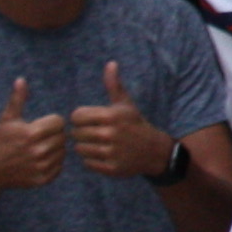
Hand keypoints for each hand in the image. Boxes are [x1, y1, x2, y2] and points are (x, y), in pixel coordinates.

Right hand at [0, 79, 66, 194]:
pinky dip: (52, 164)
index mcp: (32, 133)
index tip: (39, 126)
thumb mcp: (7, 119)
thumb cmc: (0, 140)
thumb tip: (21, 79)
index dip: (50, 122)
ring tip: (39, 149)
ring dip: (54, 150)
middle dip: (53, 136)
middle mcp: (38, 150)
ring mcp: (41, 166)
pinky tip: (39, 161)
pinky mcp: (43, 179)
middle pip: (63, 137)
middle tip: (39, 139)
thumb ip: (17, 99)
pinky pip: (59, 167)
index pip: (59, 122)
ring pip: (63, 152)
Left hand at [68, 58, 168, 177]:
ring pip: (80, 149)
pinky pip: (87, 163)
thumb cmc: (135, 124)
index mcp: (111, 116)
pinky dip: (92, 160)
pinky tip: (104, 155)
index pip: (76, 116)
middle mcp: (110, 134)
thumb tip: (111, 63)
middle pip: (76, 133)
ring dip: (86, 147)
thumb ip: (114, 85)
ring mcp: (111, 152)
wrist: (154, 151)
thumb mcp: (126, 104)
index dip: (81, 118)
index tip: (91, 120)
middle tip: (96, 134)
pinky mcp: (111, 168)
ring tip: (99, 144)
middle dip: (83, 133)